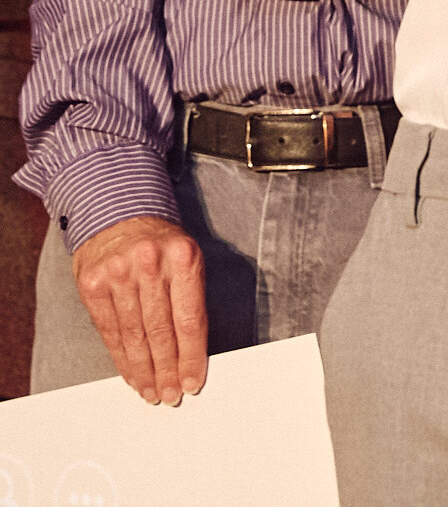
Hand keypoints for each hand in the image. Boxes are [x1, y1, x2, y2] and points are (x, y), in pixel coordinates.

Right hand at [73, 216, 207, 404]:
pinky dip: (122, 358)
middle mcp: (149, 263)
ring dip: (144, 371)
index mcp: (183, 256)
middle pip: (161, 331)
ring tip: (152, 391)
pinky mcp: (93, 283)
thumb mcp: (185, 257)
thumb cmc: (159, 243)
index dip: (191, 356)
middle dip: (168, 370)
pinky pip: (110, 331)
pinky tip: (131, 375)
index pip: (189, 318)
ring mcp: (118, 273)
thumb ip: (189, 298)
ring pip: (134, 336)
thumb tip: (193, 352)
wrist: (119, 214)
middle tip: (172, 395)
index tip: (193, 381)